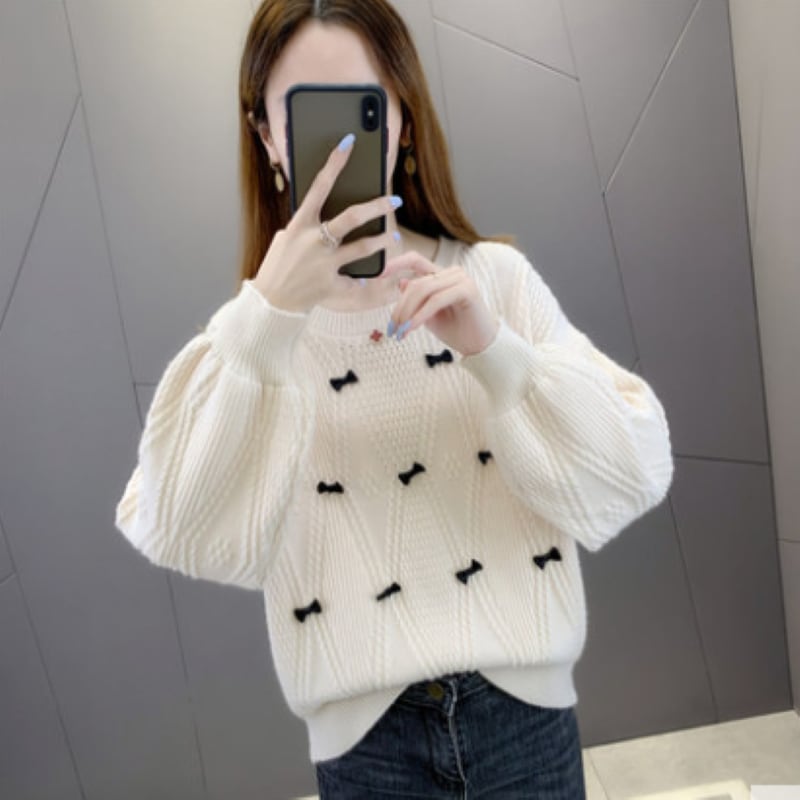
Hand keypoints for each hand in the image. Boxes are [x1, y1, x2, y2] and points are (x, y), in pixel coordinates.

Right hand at [252, 133, 400, 313]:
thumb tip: (324, 214)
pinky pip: (356, 281)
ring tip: (393, 236)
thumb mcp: (286, 239)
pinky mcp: (331, 285)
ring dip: (382, 240)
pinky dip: (366, 281)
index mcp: (300, 225)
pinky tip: (378, 279)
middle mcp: (314, 241)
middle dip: (377, 206)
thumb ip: (306, 226)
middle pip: (352, 217)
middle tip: (394, 201)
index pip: (319, 186)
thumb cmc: (278, 266)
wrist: (271, 302)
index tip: (349, 142)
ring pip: (363, 247)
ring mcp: (324, 264)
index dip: (335, 162)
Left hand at [380, 251, 498, 355]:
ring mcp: (461, 279)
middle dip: (399, 307)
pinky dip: (420, 315)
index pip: (415, 260)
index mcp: (441, 275)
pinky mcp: (467, 290)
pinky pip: (435, 300)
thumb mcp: (428, 315)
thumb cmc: (456, 331)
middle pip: (415, 282)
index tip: (375, 274)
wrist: (480, 346)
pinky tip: (412, 328)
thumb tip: (400, 283)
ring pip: (423, 289)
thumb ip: (415, 300)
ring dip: (407, 313)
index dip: (395, 264)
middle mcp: (452, 272)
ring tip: (400, 332)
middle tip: (392, 328)